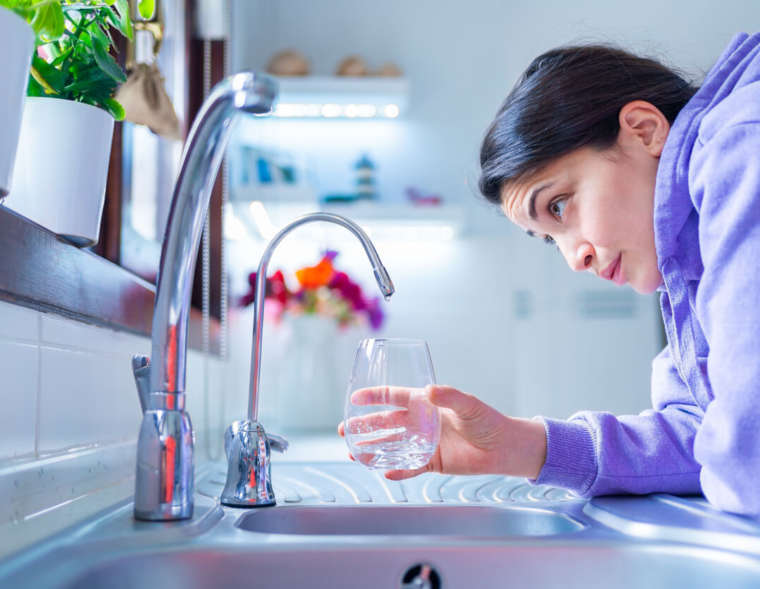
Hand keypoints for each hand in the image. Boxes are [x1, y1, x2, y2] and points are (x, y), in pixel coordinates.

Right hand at [337, 385, 546, 480]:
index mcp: (427, 404)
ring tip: (353, 453)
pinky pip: (410, 466)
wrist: (504, 448)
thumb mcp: (469, 405)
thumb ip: (449, 397)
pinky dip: (397, 470)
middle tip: (345, 430)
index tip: (355, 398)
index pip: (395, 397)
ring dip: (373, 449)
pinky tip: (382, 471)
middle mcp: (422, 422)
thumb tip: (429, 390)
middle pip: (387, 424)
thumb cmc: (488, 420)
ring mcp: (425, 442)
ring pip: (393, 446)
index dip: (375, 397)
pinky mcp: (432, 462)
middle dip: (365, 426)